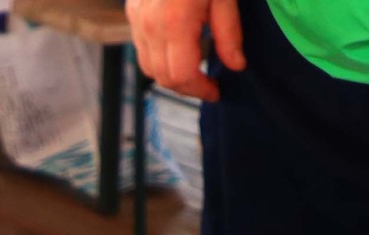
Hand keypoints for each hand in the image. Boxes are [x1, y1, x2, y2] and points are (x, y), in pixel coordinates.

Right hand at [126, 0, 244, 101]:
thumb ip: (229, 32)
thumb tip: (235, 65)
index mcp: (175, 22)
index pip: (181, 76)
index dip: (200, 90)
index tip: (215, 91)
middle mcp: (150, 25)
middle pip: (162, 77)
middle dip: (186, 87)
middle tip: (207, 85)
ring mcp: (137, 18)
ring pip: (147, 66)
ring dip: (170, 74)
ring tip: (193, 69)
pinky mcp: (132, 10)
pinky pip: (141, 46)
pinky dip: (158, 56)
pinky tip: (178, 47)